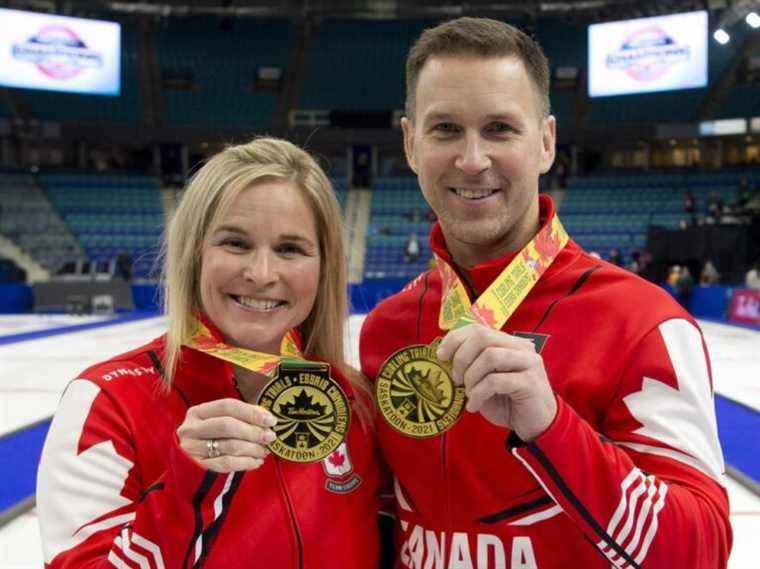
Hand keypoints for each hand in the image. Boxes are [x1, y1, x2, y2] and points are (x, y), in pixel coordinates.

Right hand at [177, 398, 276, 471]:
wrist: (186, 470)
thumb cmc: (208, 441)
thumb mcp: (217, 425)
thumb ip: (239, 417)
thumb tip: (265, 416)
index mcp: (197, 412)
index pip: (227, 406)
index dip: (251, 411)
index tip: (270, 420)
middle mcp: (191, 429)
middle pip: (227, 425)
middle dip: (253, 431)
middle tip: (270, 437)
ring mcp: (191, 449)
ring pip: (229, 445)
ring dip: (252, 448)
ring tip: (265, 451)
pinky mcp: (196, 468)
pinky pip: (226, 464)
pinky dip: (245, 462)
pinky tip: (256, 462)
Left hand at [437, 324, 556, 441]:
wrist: (535, 425)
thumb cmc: (507, 402)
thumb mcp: (484, 380)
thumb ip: (471, 365)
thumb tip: (444, 356)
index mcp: (509, 343)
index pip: (478, 329)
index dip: (455, 339)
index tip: (441, 356)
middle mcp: (521, 348)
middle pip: (483, 337)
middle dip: (462, 358)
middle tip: (456, 379)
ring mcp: (529, 363)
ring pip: (490, 356)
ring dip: (471, 376)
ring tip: (468, 393)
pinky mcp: (531, 382)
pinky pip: (496, 381)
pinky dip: (478, 393)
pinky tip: (474, 406)